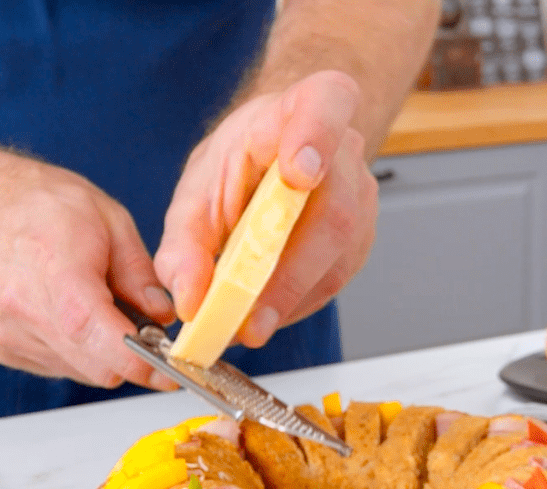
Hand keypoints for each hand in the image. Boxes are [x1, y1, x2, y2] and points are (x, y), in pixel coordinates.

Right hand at [0, 148, 178, 389]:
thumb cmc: (38, 204)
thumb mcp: (109, 219)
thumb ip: (139, 274)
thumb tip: (164, 316)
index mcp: (58, 276)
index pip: (104, 342)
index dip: (145, 365)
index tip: (172, 372)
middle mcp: (26, 315)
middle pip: (100, 369)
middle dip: (133, 358)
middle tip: (146, 329)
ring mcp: (10, 336)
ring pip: (83, 372)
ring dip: (105, 353)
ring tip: (100, 307)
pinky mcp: (3, 349)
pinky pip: (60, 366)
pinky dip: (79, 350)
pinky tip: (72, 314)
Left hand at [155, 70, 378, 347]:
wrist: (273, 159)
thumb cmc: (240, 164)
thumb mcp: (197, 190)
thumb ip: (184, 243)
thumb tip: (189, 295)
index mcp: (299, 110)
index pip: (326, 106)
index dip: (317, 138)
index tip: (300, 173)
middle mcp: (343, 150)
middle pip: (332, 211)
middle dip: (288, 274)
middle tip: (250, 315)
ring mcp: (361, 195)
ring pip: (338, 254)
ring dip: (291, 298)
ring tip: (247, 325)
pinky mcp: (362, 236)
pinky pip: (337, 276)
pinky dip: (298, 302)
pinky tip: (268, 311)